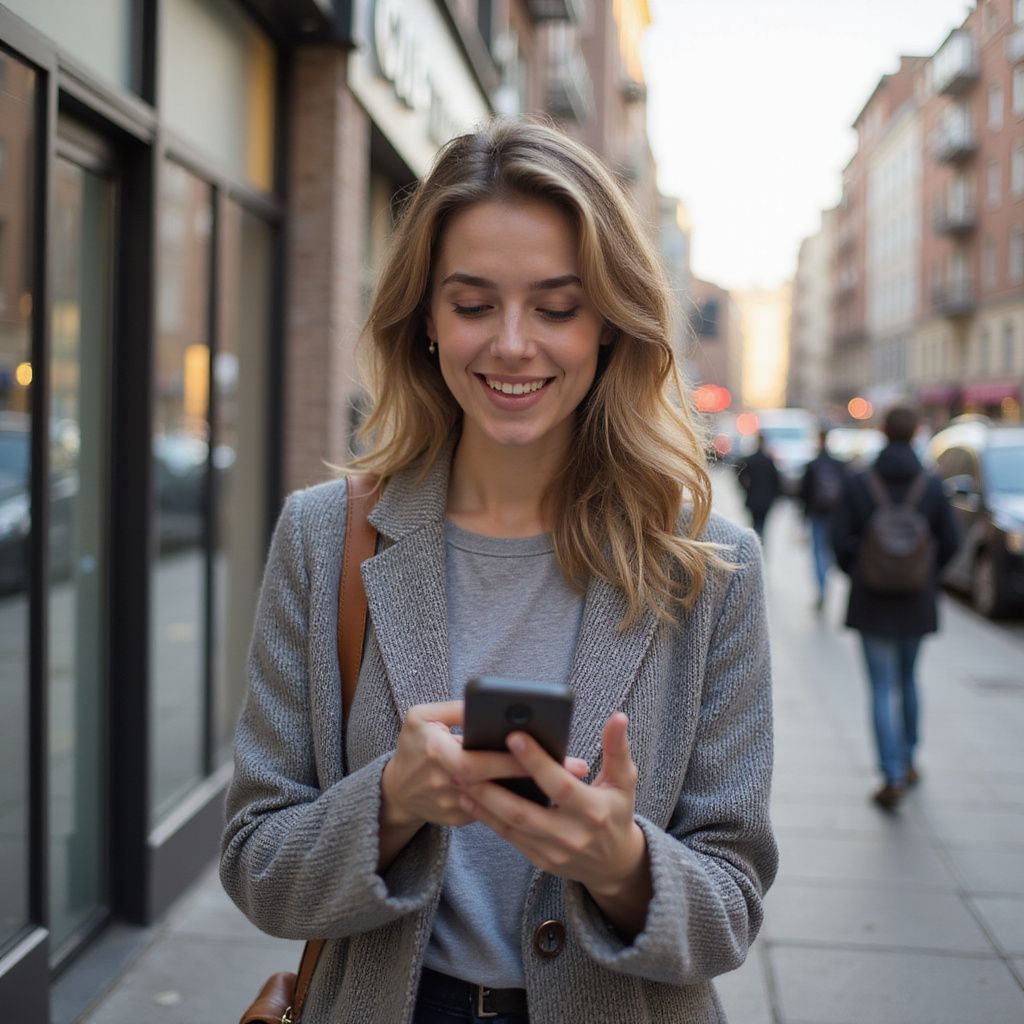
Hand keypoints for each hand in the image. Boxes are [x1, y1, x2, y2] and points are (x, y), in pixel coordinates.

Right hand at [380, 701, 589, 831]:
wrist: (396, 791)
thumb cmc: (414, 744)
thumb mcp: (421, 717)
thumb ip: (455, 709)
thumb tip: (489, 706)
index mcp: (436, 754)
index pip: (477, 760)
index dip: (509, 757)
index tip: (543, 749)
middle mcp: (445, 785)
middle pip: (498, 782)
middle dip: (537, 774)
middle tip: (577, 766)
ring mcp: (453, 808)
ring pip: (502, 801)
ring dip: (536, 790)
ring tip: (573, 779)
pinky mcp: (460, 821)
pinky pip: (495, 810)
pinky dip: (520, 799)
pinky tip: (550, 789)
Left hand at [457, 713, 649, 915]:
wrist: (615, 864)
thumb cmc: (617, 812)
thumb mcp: (624, 781)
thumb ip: (617, 748)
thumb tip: (618, 716)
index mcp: (592, 810)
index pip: (558, 784)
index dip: (535, 761)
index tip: (512, 735)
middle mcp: (571, 835)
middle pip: (524, 812)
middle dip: (493, 787)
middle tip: (466, 761)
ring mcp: (553, 852)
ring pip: (511, 827)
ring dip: (483, 803)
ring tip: (460, 777)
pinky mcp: (540, 861)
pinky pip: (509, 838)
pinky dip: (488, 819)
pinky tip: (470, 799)